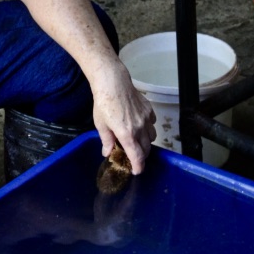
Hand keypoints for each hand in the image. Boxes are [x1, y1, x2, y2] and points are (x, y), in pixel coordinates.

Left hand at [90, 60, 156, 174]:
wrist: (113, 82)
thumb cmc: (104, 103)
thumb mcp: (101, 124)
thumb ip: (106, 140)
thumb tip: (107, 153)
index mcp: (127, 134)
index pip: (137, 157)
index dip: (139, 167)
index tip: (137, 171)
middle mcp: (140, 128)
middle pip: (146, 149)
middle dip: (141, 156)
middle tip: (134, 157)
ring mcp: (146, 119)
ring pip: (152, 137)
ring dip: (146, 142)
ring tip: (137, 141)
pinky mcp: (149, 110)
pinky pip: (152, 124)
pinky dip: (148, 128)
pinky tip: (139, 125)